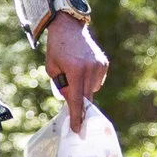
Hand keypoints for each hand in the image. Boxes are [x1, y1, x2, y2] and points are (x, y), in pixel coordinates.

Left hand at [44, 16, 109, 131]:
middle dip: (80, 105)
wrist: (69, 27)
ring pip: (92, 90)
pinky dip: (90, 82)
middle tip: (75, 113)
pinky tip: (82, 70)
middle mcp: (89, 68)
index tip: (77, 129)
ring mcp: (99, 66)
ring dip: (83, 90)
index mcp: (74, 70)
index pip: (76, 99)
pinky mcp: (104, 63)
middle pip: (86, 97)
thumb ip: (62, 86)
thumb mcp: (52, 69)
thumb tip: (71, 102)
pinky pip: (97, 82)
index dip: (76, 116)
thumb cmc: (56, 49)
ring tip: (74, 75)